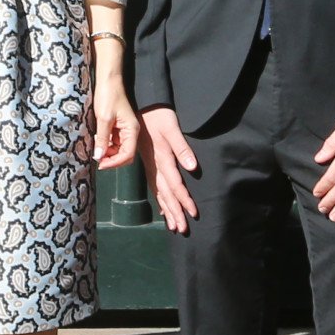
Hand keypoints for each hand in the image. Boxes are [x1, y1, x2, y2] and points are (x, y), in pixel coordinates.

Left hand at [91, 75, 139, 169]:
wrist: (108, 81)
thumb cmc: (108, 96)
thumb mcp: (103, 119)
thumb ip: (102, 139)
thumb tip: (99, 156)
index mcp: (132, 130)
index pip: (127, 155)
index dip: (114, 162)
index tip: (100, 164)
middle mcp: (131, 132)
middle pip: (124, 155)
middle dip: (111, 159)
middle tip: (96, 159)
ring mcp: (124, 130)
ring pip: (118, 150)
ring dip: (107, 152)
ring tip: (95, 148)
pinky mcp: (117, 127)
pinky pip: (113, 142)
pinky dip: (105, 144)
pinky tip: (97, 140)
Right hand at [139, 107, 199, 231]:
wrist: (141, 105)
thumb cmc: (158, 114)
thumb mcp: (172, 127)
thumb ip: (182, 147)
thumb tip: (193, 167)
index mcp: (162, 158)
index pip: (175, 184)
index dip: (184, 200)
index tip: (193, 213)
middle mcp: (155, 165)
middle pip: (166, 193)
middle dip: (175, 212)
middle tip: (183, 230)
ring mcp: (150, 165)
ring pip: (159, 192)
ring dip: (167, 210)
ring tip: (173, 226)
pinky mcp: (148, 162)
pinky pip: (154, 185)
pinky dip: (159, 199)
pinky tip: (163, 209)